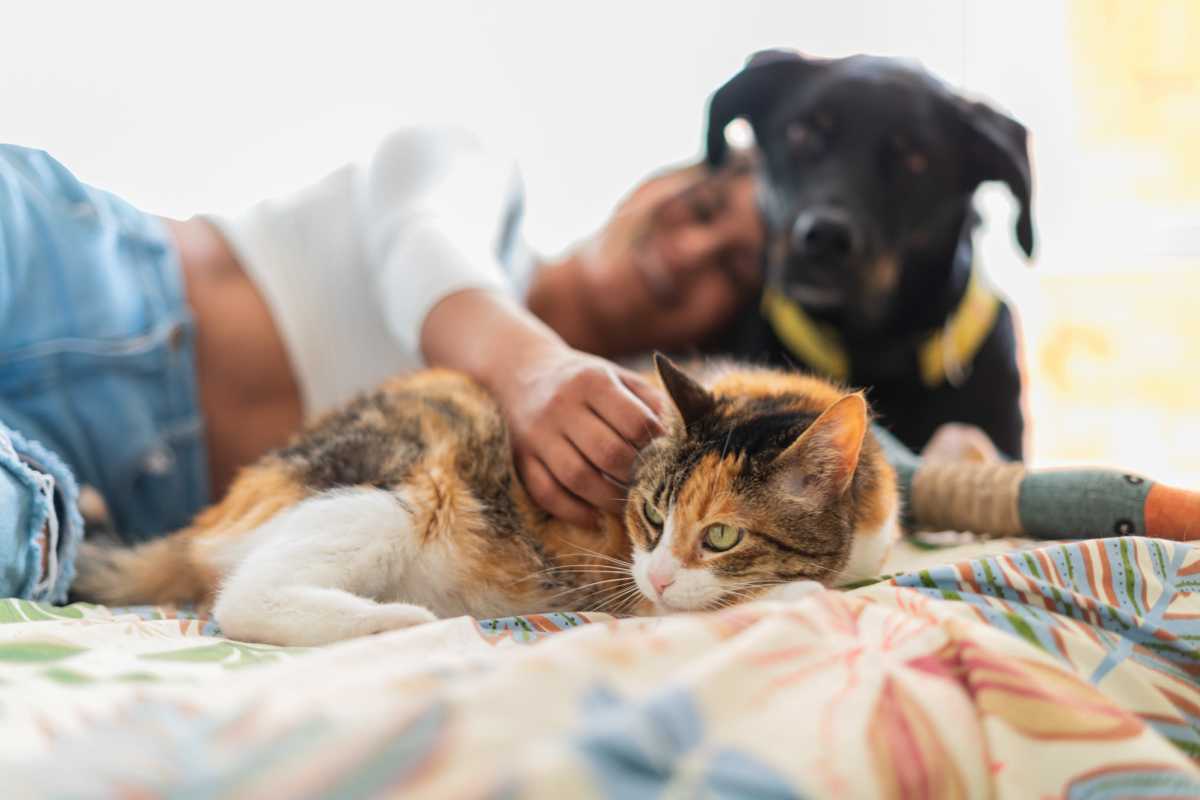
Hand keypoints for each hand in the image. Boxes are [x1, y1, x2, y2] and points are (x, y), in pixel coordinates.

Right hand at [491, 344, 665, 525]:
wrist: (523, 371)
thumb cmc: (585, 381)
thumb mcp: (619, 378)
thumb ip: (652, 402)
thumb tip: (688, 434)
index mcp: (592, 381)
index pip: (634, 422)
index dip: (657, 445)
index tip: (667, 458)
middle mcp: (561, 406)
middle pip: (608, 453)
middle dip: (636, 476)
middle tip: (650, 487)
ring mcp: (537, 434)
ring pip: (577, 478)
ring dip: (608, 499)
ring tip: (627, 505)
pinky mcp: (520, 458)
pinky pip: (546, 493)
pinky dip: (573, 511)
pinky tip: (594, 517)